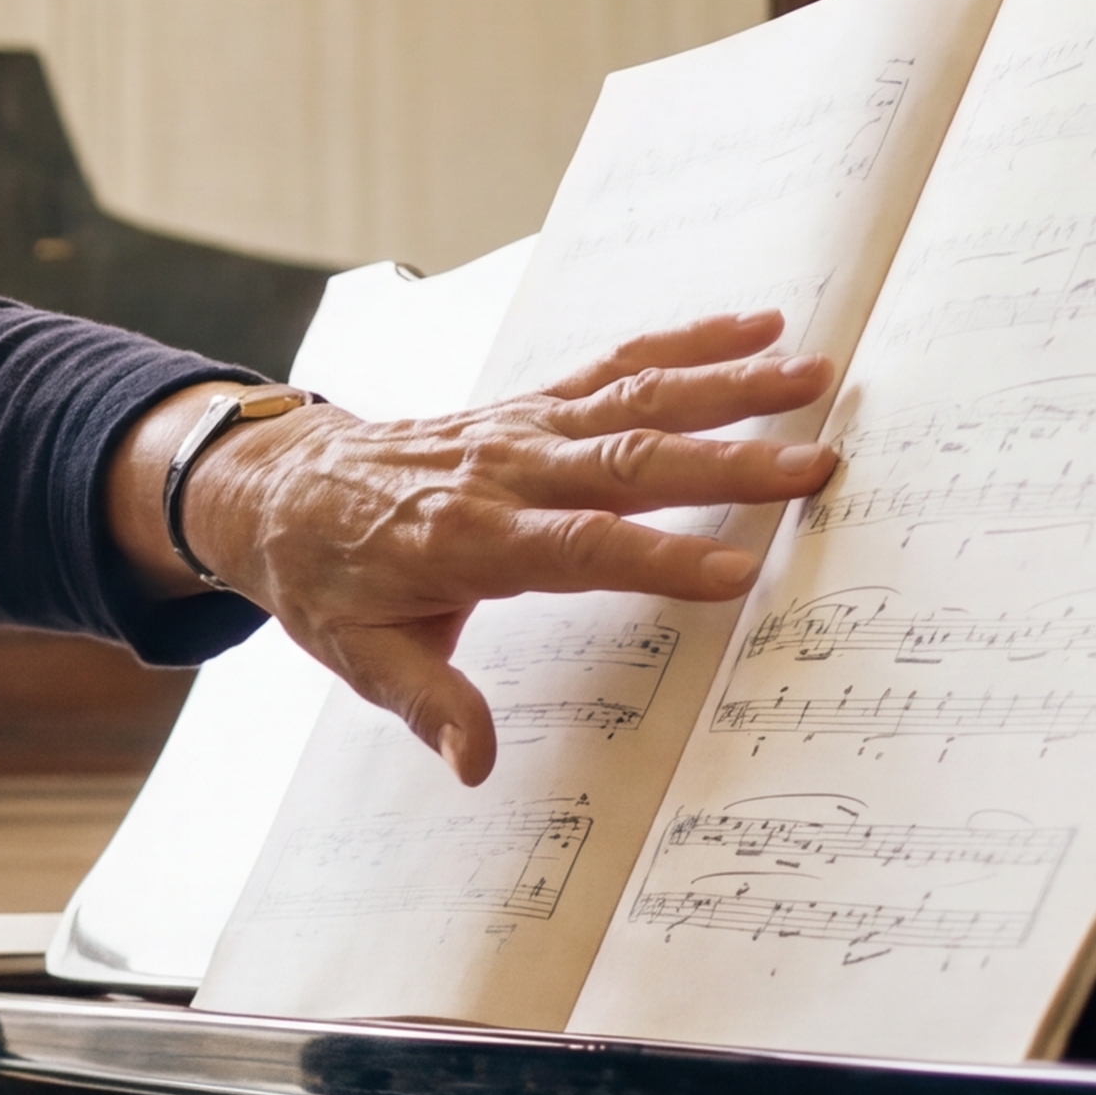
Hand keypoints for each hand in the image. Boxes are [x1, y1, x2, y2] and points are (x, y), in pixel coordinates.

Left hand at [127, 313, 837, 784]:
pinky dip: (687, 344)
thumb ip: (427, 704)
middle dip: (728, 466)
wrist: (278, 489)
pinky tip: (756, 329)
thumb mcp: (358, 654)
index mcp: (470, 540)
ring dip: (728, 387)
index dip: (659, 560)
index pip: (579, 550)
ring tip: (814, 378)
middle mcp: (506, 472)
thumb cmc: (325, 578)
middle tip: (816, 466)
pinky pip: (616, 368)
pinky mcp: (532, 405)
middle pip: (629, 465)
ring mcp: (523, 429)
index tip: (739, 572)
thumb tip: (474, 765)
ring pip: (637, 400)